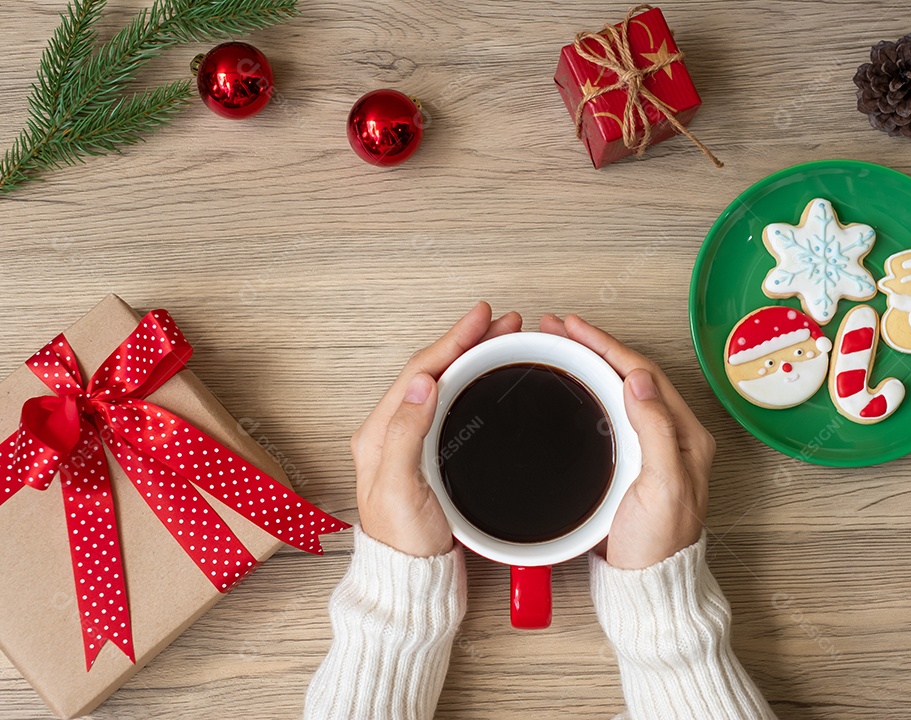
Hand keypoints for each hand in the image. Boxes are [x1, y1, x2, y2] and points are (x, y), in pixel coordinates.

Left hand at [352, 302, 521, 556]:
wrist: (412, 580)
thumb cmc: (404, 543)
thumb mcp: (402, 488)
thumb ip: (406, 434)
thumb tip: (424, 383)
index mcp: (379, 434)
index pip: (418, 372)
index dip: (452, 340)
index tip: (480, 318)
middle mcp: (393, 432)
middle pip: (432, 371)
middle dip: (467, 342)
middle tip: (501, 322)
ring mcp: (412, 442)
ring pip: (443, 385)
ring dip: (471, 358)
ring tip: (500, 340)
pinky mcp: (431, 455)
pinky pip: (452, 405)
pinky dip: (472, 383)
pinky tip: (487, 379)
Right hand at [540, 313, 714, 568]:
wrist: (646, 586)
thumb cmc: (658, 546)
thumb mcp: (664, 486)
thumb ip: (656, 430)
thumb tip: (637, 379)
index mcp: (686, 434)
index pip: (643, 373)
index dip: (606, 344)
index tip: (573, 328)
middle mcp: (670, 435)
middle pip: (629, 374)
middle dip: (593, 346)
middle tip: (556, 327)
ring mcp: (649, 447)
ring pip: (617, 390)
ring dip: (588, 364)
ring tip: (558, 346)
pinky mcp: (629, 461)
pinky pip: (607, 412)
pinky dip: (586, 391)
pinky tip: (569, 386)